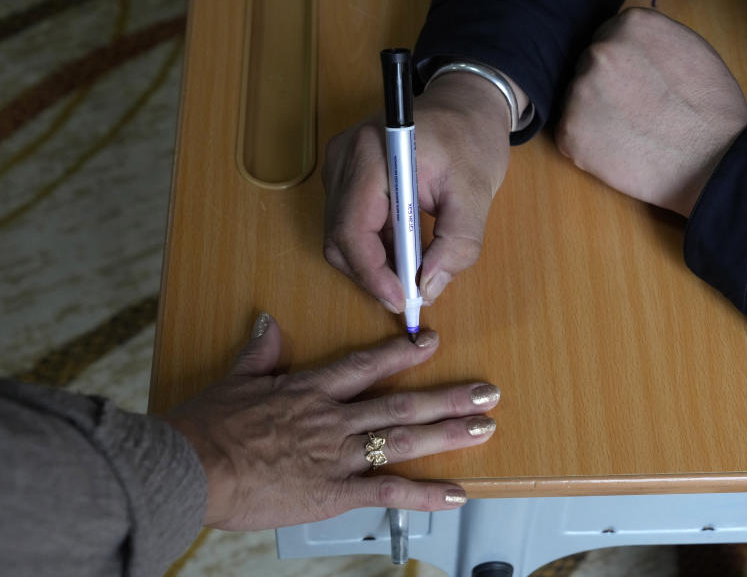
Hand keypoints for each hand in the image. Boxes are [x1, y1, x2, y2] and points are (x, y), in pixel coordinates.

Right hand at [163, 313, 499, 529]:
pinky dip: (424, 493)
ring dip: (447, 433)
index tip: (432, 342)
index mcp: (311, 390)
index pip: (366, 365)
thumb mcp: (235, 381)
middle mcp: (334, 418)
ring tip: (484, 428)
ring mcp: (338, 455)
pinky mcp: (333, 493)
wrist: (190, 467)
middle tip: (486, 392)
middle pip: (401, 403)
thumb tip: (269, 322)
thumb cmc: (207, 427)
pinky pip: (387, 492)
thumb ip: (260, 352)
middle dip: (448, 396)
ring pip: (403, 440)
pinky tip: (455, 492)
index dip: (403, 353)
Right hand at [323, 72, 511, 310]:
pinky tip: (404, 250)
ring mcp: (340, 165)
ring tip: (412, 270)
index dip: (372, 273)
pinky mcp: (345, 174)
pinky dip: (373, 246)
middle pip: (339, 237)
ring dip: (373, 263)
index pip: (351, 228)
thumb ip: (457, 244)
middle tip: (410, 294)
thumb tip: (427, 287)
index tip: (402, 299)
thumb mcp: (476, 194)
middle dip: (372, 274)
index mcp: (373, 154)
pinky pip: (348, 223)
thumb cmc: (472, 140)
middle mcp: (345, 158)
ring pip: (341, 235)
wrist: (466, 105)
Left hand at [556, 8, 746, 216]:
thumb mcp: (686, 47)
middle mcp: (599, 52)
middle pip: (587, 68)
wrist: (715, 160)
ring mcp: (580, 92)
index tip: (635, 85)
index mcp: (629, 25)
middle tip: (635, 113)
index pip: (606, 39)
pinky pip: (570, 135)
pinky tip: (619, 151)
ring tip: (631, 134)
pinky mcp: (571, 132)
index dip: (621, 66)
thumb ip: (647, 40)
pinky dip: (588, 145)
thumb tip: (624, 44)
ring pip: (576, 101)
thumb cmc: (711, 108)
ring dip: (594, 116)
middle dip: (604, 88)